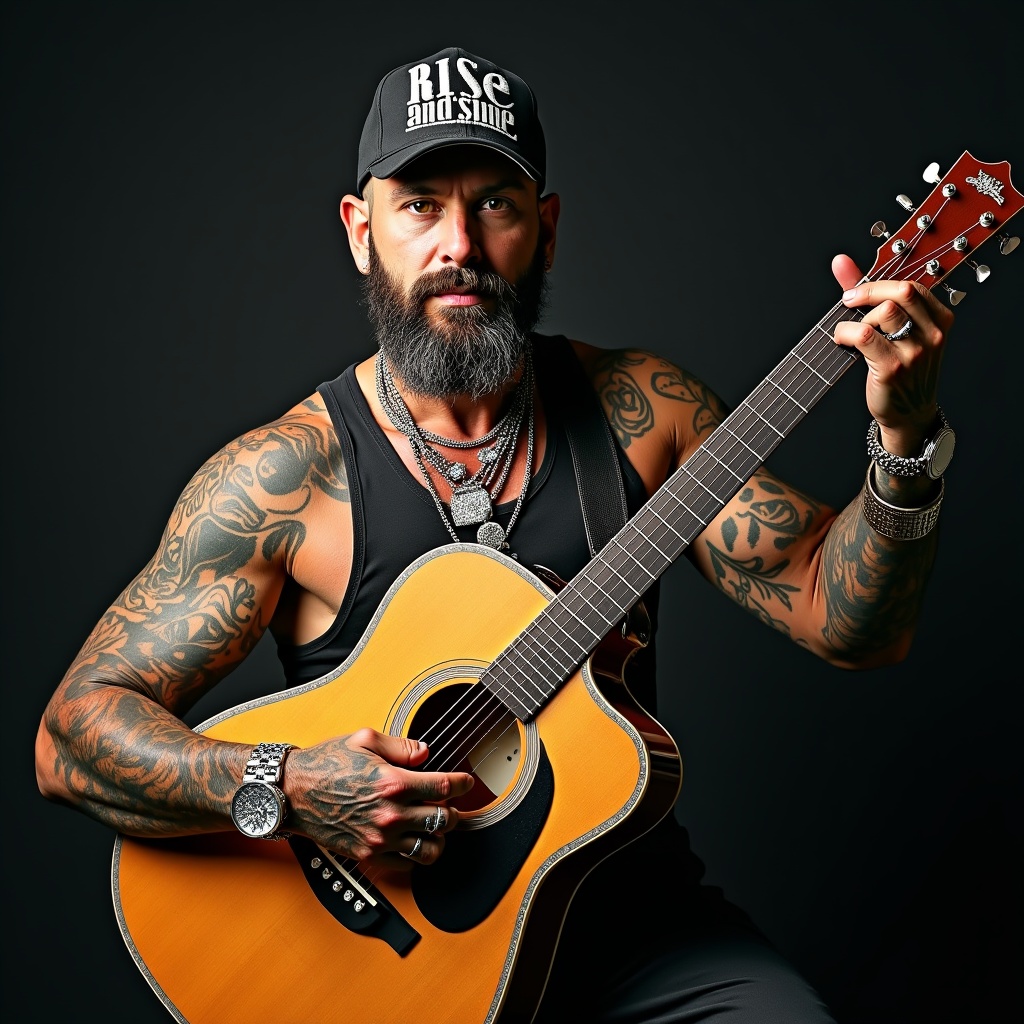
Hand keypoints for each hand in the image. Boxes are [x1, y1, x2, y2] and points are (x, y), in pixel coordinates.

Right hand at [284, 728, 473, 867]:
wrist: (291, 792)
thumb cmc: (324, 763)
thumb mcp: (364, 739)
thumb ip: (401, 746)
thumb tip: (425, 753)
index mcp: (393, 783)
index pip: (444, 788)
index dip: (462, 784)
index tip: (465, 782)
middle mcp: (390, 814)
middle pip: (444, 820)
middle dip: (453, 810)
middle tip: (449, 803)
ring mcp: (379, 838)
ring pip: (430, 849)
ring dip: (439, 837)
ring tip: (434, 826)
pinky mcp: (368, 854)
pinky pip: (406, 864)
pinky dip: (415, 855)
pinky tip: (412, 840)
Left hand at [832, 253, 954, 455]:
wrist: (908, 413)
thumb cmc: (899, 368)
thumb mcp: (894, 329)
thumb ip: (868, 293)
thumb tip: (840, 261)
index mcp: (940, 319)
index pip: (911, 286)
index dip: (878, 284)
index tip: (856, 294)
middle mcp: (933, 334)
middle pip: (901, 292)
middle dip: (868, 293)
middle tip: (848, 303)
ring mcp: (916, 352)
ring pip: (884, 312)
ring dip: (859, 318)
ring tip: (851, 332)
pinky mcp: (893, 367)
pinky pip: (865, 335)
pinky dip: (845, 333)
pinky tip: (842, 341)